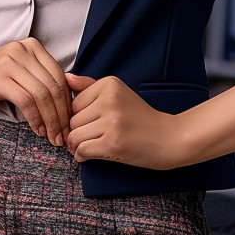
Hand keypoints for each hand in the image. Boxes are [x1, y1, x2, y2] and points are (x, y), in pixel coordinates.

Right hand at [0, 38, 70, 145]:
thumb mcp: (23, 74)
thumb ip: (43, 80)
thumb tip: (72, 104)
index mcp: (33, 46)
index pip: (59, 76)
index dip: (67, 102)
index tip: (70, 122)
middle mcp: (23, 49)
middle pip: (52, 86)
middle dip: (61, 115)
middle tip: (63, 135)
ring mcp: (10, 61)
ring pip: (41, 94)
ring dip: (50, 120)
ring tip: (52, 136)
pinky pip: (26, 100)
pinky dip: (35, 119)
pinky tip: (37, 130)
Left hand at [64, 74, 185, 169]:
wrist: (168, 137)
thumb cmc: (141, 118)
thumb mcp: (118, 94)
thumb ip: (89, 86)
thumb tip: (66, 78)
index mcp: (109, 84)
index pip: (74, 103)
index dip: (78, 117)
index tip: (90, 125)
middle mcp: (109, 99)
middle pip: (73, 120)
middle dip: (77, 132)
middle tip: (91, 138)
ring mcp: (111, 121)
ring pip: (75, 136)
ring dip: (78, 146)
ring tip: (90, 146)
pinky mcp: (112, 142)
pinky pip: (82, 150)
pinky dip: (81, 156)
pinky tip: (91, 155)